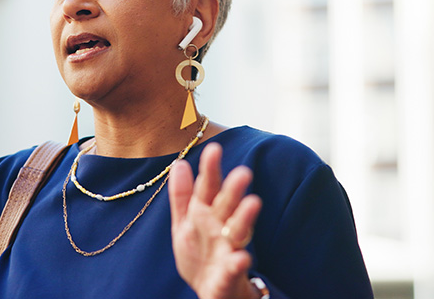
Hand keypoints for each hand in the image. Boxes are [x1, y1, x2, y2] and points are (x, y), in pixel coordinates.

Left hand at [168, 143, 263, 298]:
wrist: (211, 290)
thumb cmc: (200, 254)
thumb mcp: (184, 224)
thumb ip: (182, 196)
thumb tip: (180, 163)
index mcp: (206, 214)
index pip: (208, 188)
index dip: (210, 169)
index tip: (214, 148)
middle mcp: (221, 227)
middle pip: (227, 205)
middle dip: (234, 189)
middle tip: (243, 171)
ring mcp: (228, 249)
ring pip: (238, 231)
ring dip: (245, 217)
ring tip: (253, 203)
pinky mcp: (230, 273)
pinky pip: (234, 268)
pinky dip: (238, 263)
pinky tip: (242, 258)